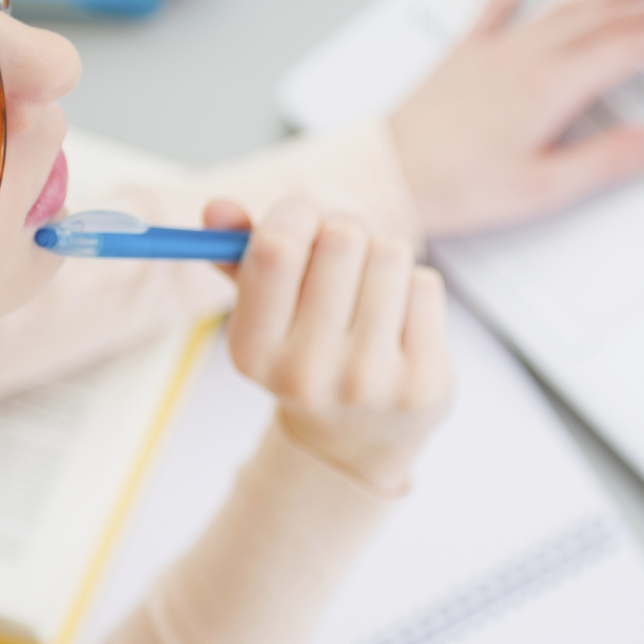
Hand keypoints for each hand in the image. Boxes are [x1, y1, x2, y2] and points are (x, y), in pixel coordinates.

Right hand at [203, 198, 450, 492]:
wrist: (361, 437)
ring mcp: (368, 382)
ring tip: (372, 290)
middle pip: (340, 239)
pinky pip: (425, 285)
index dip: (296, 214)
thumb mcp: (264, 311)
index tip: (303, 220)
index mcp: (252, 352)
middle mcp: (305, 374)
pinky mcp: (421, 382)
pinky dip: (414, 287)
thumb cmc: (308, 350)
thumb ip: (238, 253)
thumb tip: (218, 206)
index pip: (275, 249)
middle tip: (345, 254)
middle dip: (345, 231)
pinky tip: (401, 320)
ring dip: (383, 256)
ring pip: (389, 254)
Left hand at [387, 0, 643, 237]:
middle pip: (606, 19)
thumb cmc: (458, 186)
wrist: (389, 173)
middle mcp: (527, 55)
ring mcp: (497, 46)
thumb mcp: (542, 188)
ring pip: (566, 3)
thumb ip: (605, 161)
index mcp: (551, 87)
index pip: (627, 50)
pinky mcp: (468, 49)